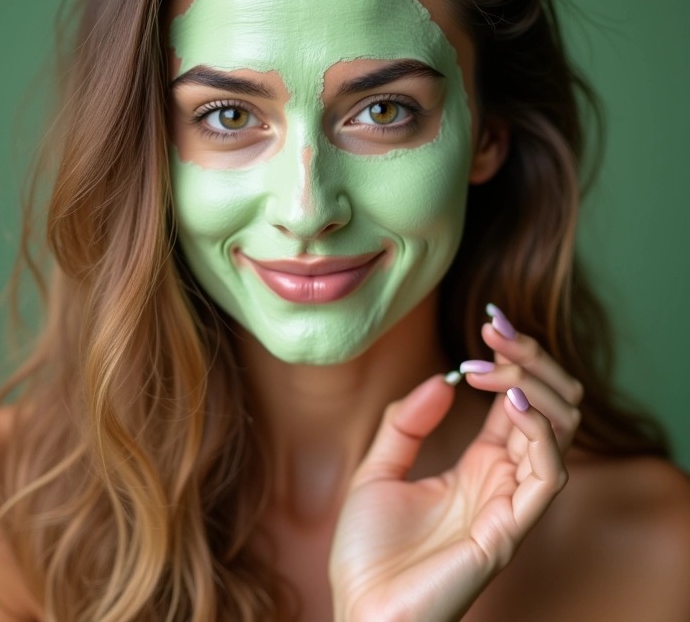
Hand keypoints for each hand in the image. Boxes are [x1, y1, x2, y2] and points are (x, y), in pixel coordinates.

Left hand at [329, 305, 581, 621]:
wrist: (358, 609)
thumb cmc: (367, 552)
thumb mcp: (377, 469)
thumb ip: (406, 424)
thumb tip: (444, 380)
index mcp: (476, 466)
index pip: (516, 402)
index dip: (511, 360)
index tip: (488, 324)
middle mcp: (500, 480)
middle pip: (548, 408)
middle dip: (531, 361)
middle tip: (497, 331)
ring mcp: (509, 503)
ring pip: (560, 432)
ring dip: (536, 385)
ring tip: (497, 361)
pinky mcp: (510, 528)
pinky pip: (549, 474)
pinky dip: (540, 430)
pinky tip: (512, 400)